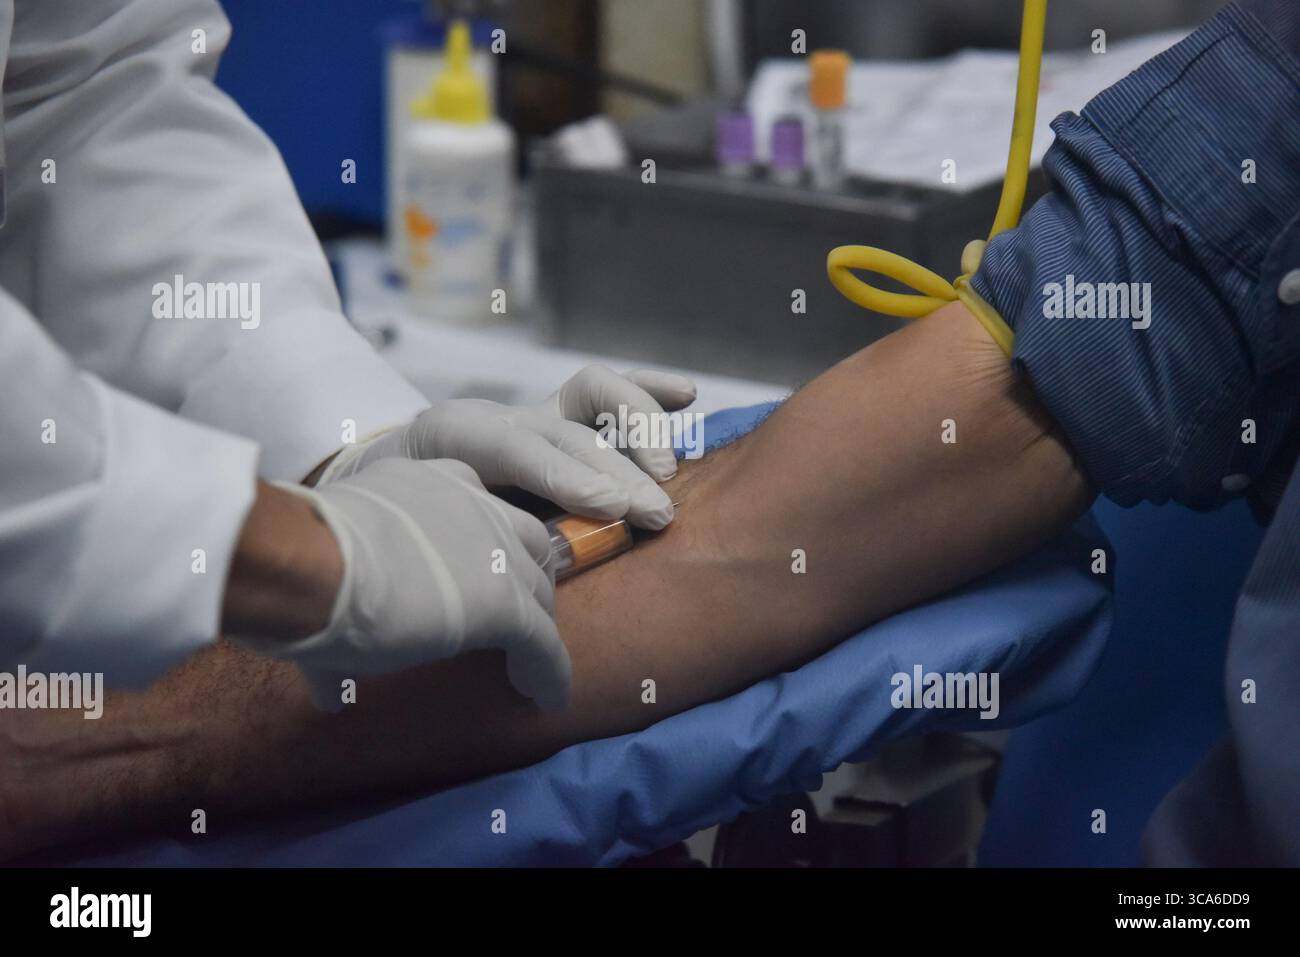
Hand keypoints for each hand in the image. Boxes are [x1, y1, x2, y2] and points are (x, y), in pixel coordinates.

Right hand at [234, 457, 567, 712]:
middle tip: (517, 617)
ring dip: (540, 627)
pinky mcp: (506, 604)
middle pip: (524, 543)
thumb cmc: (303, 557)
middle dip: (525, 579)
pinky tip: (547, 698)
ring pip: (539, 592)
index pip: (480, 510)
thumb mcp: (327, 562)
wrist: (310, 564)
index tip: (479, 576)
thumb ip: (337, 618)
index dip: (486, 546)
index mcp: (432, 481)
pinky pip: (543, 643)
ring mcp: (496, 552)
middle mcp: (475, 503)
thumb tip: (329, 694)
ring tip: (534, 662)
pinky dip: (550, 672)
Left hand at [318, 367, 696, 529]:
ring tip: (669, 474)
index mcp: (451, 440)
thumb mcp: (412, 533)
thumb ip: (456, 547)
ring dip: (640, 430)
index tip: (609, 511)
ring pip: (594, 396)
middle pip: (568, 430)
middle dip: (617, 469)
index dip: (565, 474)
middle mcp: (499, 418)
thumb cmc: (405, 522)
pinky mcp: (559, 417)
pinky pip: (608, 394)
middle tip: (654, 512)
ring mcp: (532, 414)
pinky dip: (649, 393)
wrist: (391, 481)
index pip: (515, 447)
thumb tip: (509, 591)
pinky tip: (689, 396)